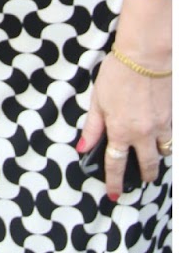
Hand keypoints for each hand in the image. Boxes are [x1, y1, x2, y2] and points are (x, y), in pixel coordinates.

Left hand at [78, 0, 172, 199]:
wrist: (146, 58)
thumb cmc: (117, 75)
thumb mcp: (97, 101)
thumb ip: (92, 127)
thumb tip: (82, 148)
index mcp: (120, 131)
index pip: (116, 164)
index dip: (114, 182)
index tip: (114, 195)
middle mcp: (143, 133)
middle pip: (147, 165)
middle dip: (145, 176)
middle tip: (142, 181)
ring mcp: (162, 126)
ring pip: (164, 153)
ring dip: (158, 159)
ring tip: (152, 160)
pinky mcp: (172, 117)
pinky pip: (172, 138)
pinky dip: (167, 143)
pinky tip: (162, 141)